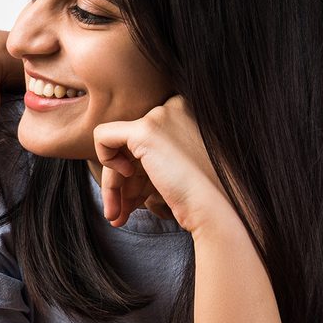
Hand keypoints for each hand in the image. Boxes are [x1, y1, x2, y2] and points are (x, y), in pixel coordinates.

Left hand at [92, 95, 233, 233]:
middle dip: (123, 181)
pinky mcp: (145, 130)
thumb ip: (157, 158)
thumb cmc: (206, 196)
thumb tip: (122, 165)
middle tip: (120, 213)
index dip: (139, 171)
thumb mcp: (181, 167)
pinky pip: (102, 136)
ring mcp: (161, 116)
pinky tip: (122, 184)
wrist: (220, 208)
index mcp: (188, 111)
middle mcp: (175, 106)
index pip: (147, 139)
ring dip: (114, 185)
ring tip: (116, 216)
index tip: (141, 197)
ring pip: (118, 146)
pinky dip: (104, 161)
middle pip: (132, 143)